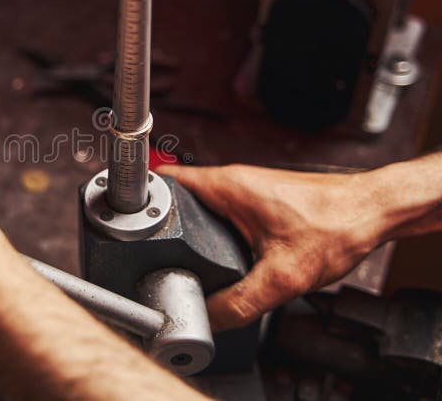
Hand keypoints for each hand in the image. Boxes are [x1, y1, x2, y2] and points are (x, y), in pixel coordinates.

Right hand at [156, 164, 387, 330]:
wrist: (372, 211)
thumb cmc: (336, 224)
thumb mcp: (282, 276)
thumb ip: (240, 302)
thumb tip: (209, 317)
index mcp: (227, 186)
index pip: (166, 179)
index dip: (141, 197)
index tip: (125, 217)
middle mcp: (232, 181)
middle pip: (177, 195)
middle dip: (160, 220)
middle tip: (147, 247)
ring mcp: (245, 188)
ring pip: (200, 204)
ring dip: (186, 225)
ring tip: (175, 253)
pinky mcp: (257, 200)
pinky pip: (219, 211)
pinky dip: (209, 228)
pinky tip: (213, 251)